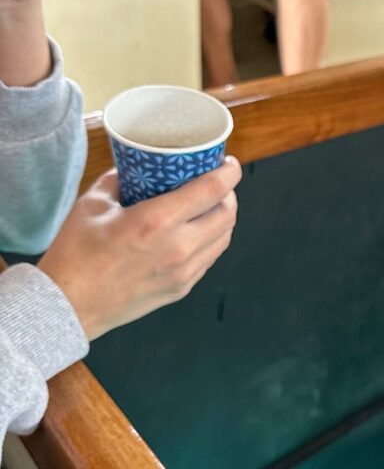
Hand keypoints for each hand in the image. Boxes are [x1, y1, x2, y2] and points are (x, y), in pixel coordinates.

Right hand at [38, 158, 240, 340]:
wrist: (68, 305)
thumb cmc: (76, 255)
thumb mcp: (93, 204)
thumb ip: (119, 180)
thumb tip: (135, 166)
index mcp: (157, 221)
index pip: (212, 190)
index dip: (229, 172)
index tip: (228, 163)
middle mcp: (178, 247)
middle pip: (228, 214)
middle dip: (229, 194)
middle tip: (218, 184)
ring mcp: (183, 272)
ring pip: (224, 239)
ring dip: (223, 219)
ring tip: (210, 207)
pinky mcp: (181, 288)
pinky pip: (210, 259)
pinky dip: (211, 241)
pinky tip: (197, 233)